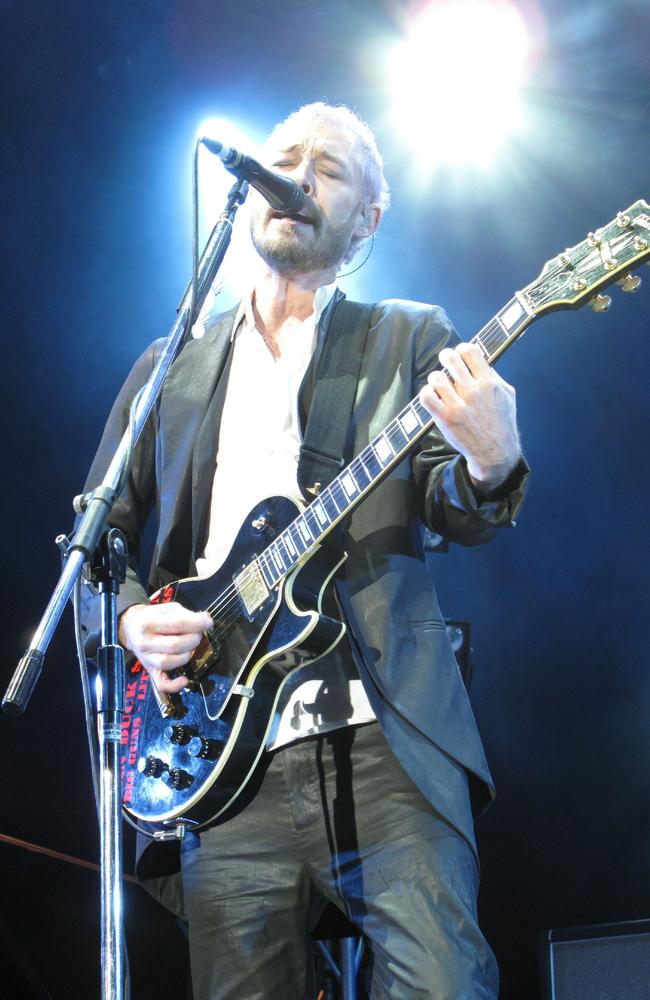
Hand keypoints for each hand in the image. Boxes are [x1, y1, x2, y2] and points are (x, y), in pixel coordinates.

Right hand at [118, 601, 212, 693]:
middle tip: (198, 634)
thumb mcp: (167, 609)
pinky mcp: (150, 671)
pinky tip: (185, 679)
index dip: (197, 624)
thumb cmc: (152, 617)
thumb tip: (205, 621)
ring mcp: (147, 659)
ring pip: (171, 662)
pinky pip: (162, 684)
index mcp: (148, 623)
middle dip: (194, 639)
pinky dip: (175, 685)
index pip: (178, 624)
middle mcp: (145, 643)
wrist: (131, 628)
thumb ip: (186, 614)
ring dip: (188, 654)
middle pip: (175, 645)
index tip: (208, 623)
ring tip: (190, 646)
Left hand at [419, 342, 520, 491]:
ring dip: (436, 378)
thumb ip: (494, 376)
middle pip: (450, 359)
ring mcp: (458, 405)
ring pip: (436, 377)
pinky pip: (427, 396)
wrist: (494, 452)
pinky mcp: (445, 418)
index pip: (470, 351)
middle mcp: (473, 392)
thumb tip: (479, 361)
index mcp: (489, 383)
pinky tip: (434, 396)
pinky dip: (427, 393)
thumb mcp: (507, 395)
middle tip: (446, 363)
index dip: (462, 349)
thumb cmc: (501, 422)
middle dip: (446, 357)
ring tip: (440, 384)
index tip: (460, 354)